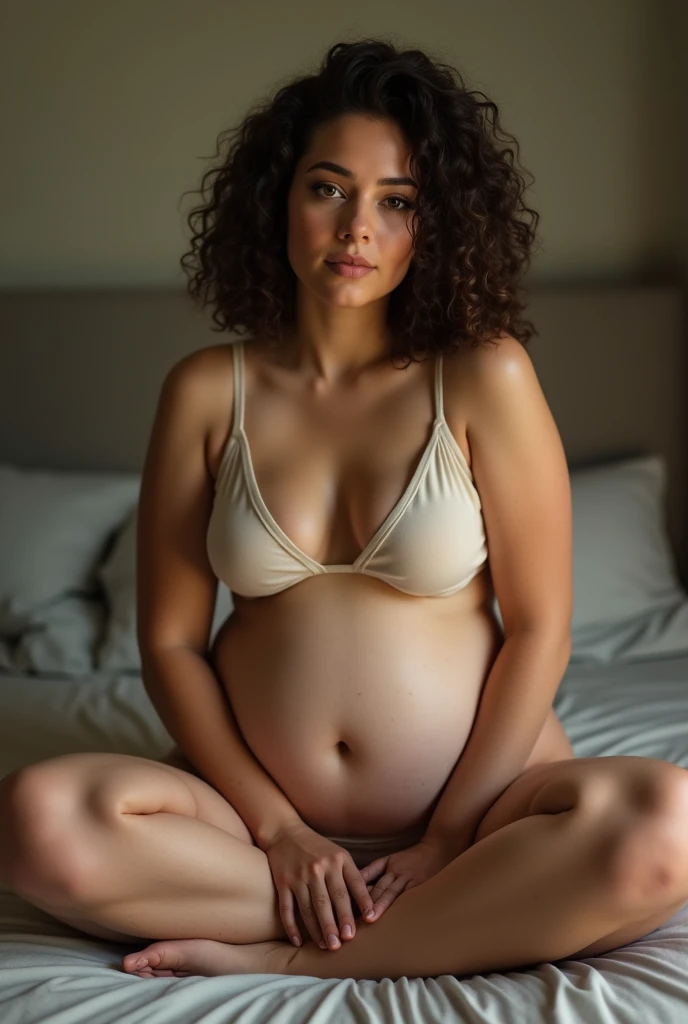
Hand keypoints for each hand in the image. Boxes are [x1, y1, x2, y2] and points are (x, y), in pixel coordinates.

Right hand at [264, 822, 376, 950]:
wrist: (285, 832)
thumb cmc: (317, 847)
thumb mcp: (338, 854)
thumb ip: (350, 876)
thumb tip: (366, 906)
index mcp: (338, 859)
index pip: (354, 883)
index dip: (363, 901)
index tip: (370, 920)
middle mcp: (319, 867)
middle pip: (331, 899)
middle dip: (339, 921)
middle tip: (346, 940)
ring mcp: (299, 875)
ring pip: (310, 907)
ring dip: (318, 929)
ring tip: (327, 946)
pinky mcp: (283, 882)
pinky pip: (287, 909)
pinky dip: (292, 927)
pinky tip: (298, 942)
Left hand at [358, 836, 459, 918]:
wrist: (438, 849)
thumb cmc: (412, 858)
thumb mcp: (391, 860)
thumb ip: (374, 871)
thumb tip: (353, 884)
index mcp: (386, 864)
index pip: (366, 876)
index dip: (354, 889)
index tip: (341, 902)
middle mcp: (395, 871)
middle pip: (376, 887)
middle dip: (364, 902)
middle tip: (350, 916)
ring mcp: (408, 879)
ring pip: (391, 893)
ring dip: (380, 906)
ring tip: (370, 918)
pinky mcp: (420, 886)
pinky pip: (408, 898)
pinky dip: (400, 908)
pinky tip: (395, 920)